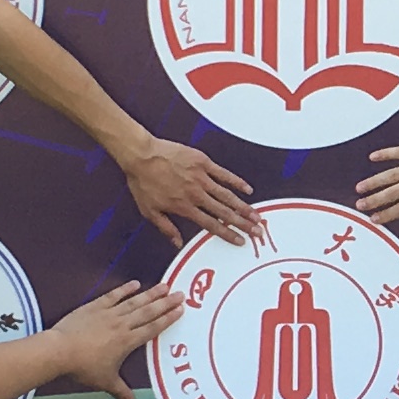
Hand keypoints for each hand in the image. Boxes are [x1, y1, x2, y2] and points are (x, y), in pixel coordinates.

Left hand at [39, 279, 181, 398]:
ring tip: (164, 285)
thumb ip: (121, 392)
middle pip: (148, 312)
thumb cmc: (83, 367)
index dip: (168, 319)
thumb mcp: (105, 382)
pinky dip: (125, 289)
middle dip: (166, 303)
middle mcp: (121, 325)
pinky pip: (113, 296)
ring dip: (150, 294)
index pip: (152, 328)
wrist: (60, 351)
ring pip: (134, 301)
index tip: (180, 310)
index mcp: (127, 342)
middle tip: (180, 293)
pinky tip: (135, 284)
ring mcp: (108, 314)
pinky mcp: (94, 307)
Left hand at [119, 135, 259, 244]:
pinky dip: (237, 182)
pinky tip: (248, 189)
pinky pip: (224, 174)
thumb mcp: (149, 210)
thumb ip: (166, 228)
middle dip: (243, 223)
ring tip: (257, 215)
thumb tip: (178, 243)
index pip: (211, 225)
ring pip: (228, 195)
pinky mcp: (202, 162)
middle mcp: (196, 194)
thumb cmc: (142, 182)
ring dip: (244, 206)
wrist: (141, 155)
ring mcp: (201, 177)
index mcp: (184, 207)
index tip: (241, 241)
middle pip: (225, 212)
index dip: (228, 234)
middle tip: (258, 231)